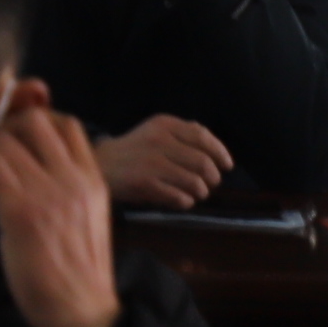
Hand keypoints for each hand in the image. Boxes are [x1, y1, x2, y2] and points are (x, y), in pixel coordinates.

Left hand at [0, 86, 123, 326]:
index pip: (65, 123)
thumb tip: (26, 163)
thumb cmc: (75, 273)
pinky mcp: (22, 211)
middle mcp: (73, 179)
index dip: (32, 124)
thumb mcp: (81, 218)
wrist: (81, 315)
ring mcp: (49, 193)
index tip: (13, 147)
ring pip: (3, 143)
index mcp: (91, 180)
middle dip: (3, 135)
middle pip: (32, 121)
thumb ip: (62, 187)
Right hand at [92, 116, 231, 207]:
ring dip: (200, 192)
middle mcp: (159, 140)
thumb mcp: (154, 132)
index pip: (202, 136)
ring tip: (196, 193)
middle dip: (212, 177)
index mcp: (163, 124)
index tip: (227, 165)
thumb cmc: (133, 151)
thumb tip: (212, 143)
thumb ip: (182, 133)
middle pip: (203, 162)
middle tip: (210, 183)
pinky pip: (179, 197)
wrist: (99, 165)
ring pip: (194, 182)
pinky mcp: (145, 183)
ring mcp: (151, 162)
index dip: (220, 152)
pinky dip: (185, 202)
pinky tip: (181, 200)